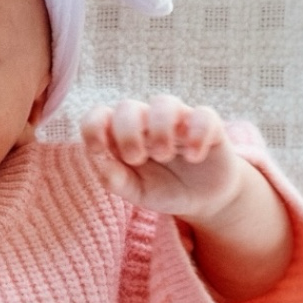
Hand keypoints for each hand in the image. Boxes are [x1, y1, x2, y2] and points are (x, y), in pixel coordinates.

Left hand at [80, 95, 244, 225]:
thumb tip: (98, 158)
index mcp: (123, 136)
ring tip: (164, 155)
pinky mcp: (208, 125)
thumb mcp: (135, 191)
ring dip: (159, 130)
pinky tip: (194, 157)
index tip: (99, 150)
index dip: (93, 127)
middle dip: (127, 133)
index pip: (99, 115)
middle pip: (128, 107)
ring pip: (164, 102)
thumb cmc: (163, 189)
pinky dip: (196, 135)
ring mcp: (178, 120)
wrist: (203, 199)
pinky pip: (203, 115)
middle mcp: (148, 122)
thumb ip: (114, 178)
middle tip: (137, 159)